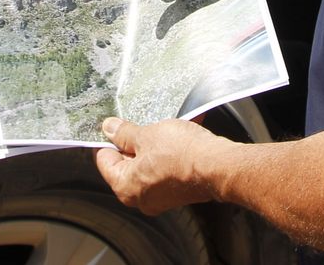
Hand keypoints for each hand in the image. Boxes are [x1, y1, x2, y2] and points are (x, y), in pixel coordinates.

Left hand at [94, 116, 225, 214]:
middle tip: (142, 124)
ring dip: (154, 145)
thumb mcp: (147, 135)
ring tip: (164, 127)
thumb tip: (109, 129)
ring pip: (149, 165)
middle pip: (127, 164)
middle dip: (135, 142)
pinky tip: (179, 134)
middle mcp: (141, 198)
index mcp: (125, 187)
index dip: (109, 139)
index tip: (115, 126)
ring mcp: (161, 197)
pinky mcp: (178, 192)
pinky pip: (167, 168)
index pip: (104, 160)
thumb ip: (124, 133)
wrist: (219, 166)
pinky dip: (170, 152)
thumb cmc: (183, 154)